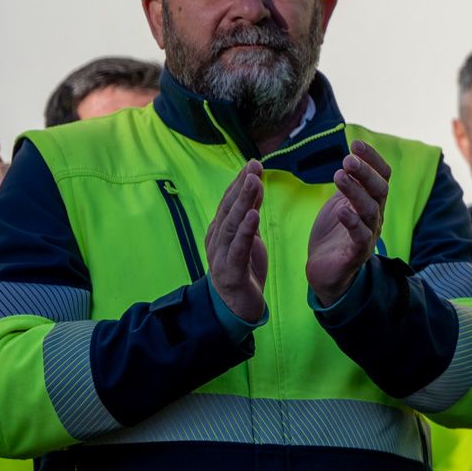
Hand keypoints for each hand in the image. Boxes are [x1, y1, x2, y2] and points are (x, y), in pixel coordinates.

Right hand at [205, 160, 267, 322]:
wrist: (235, 308)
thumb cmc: (241, 268)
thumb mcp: (248, 236)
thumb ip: (250, 213)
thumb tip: (255, 184)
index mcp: (220, 230)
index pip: (229, 201)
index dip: (240, 181)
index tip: (253, 162)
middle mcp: (217, 240)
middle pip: (229, 208)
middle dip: (241, 186)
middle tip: (254, 166)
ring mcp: (220, 255)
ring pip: (231, 224)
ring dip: (243, 202)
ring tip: (254, 183)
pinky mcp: (230, 272)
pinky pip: (237, 248)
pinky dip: (245, 231)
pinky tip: (253, 216)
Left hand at [307, 140, 390, 306]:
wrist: (327, 272)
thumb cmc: (334, 234)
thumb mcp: (341, 202)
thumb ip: (348, 183)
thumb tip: (351, 157)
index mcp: (373, 202)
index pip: (382, 176)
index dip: (372, 159)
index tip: (355, 143)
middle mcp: (375, 217)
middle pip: (379, 190)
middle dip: (365, 173)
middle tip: (348, 159)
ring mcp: (368, 235)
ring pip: (370, 210)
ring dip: (355, 192)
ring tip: (338, 176)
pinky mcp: (356, 254)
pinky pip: (360, 237)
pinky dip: (353, 223)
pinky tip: (341, 210)